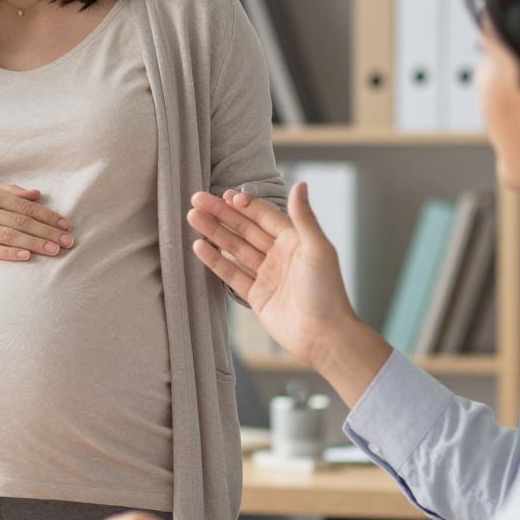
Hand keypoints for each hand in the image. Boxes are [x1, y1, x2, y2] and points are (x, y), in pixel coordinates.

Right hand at [0, 182, 73, 261]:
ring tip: (55, 251)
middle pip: (21, 221)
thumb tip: (37, 194)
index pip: (25, 206)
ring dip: (35, 244)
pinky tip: (26, 256)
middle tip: (68, 242)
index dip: (48, 216)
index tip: (66, 225)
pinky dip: (10, 253)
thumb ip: (9, 191)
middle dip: (48, 232)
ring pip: (10, 236)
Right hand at [187, 182, 360, 367]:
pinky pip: (231, 273)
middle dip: (221, 214)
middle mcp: (279, 255)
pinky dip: (215, 260)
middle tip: (197, 200)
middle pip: (244, 229)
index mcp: (295, 240)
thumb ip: (304, 217)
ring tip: (192, 217)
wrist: (324, 336)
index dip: (244, 205)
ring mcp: (266, 275)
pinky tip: (199, 246)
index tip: (224, 195)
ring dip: (214, 232)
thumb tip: (300, 184)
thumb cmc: (327, 292)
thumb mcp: (317, 249)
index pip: (264, 216)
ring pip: (234, 248)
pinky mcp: (256, 296)